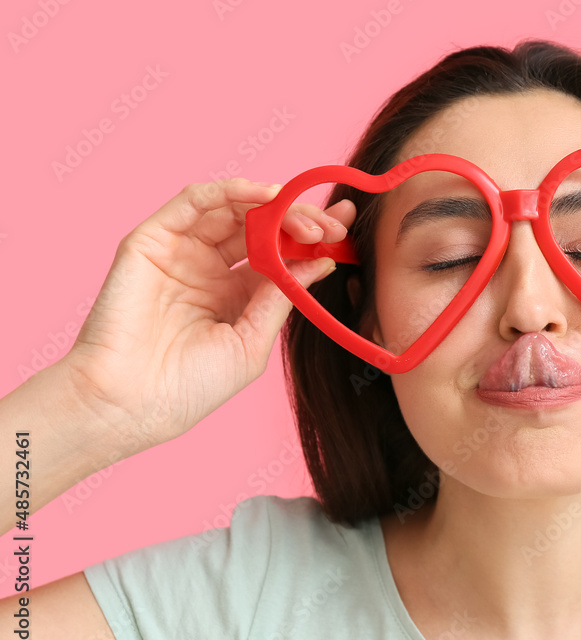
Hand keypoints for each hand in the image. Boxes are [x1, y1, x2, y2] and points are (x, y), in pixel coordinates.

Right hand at [59, 177, 354, 454]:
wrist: (130, 405)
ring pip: (234, 208)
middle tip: (332, 225)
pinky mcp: (152, 239)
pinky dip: (232, 191)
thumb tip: (323, 260)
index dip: (312, 238)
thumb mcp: (252, 342)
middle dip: (301, 220)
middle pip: (262, 227)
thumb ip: (281, 296)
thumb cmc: (189, 387)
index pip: (279, 253)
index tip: (346, 230)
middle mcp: (209, 267)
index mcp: (234, 294)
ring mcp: (181, 251)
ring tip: (307, 219)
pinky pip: (195, 201)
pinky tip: (266, 196)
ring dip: (275, 205)